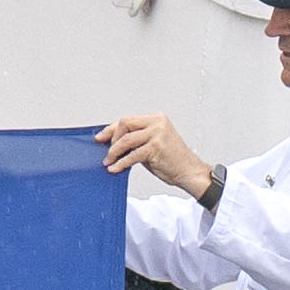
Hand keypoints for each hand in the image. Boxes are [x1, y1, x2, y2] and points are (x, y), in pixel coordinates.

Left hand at [96, 113, 210, 195]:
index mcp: (157, 118)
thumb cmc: (171, 159)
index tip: (100, 137)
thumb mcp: (152, 143)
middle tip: (107, 153)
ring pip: (126, 139)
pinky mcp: (156, 147)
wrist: (188, 171)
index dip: (111, 129)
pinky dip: (121, 163)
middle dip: (112, 139)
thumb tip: (113, 142)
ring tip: (109, 161)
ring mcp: (157, 134)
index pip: (127, 120)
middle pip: (124, 124)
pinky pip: (131, 155)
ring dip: (114, 152)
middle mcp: (158, 123)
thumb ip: (136, 139)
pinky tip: (115, 168)